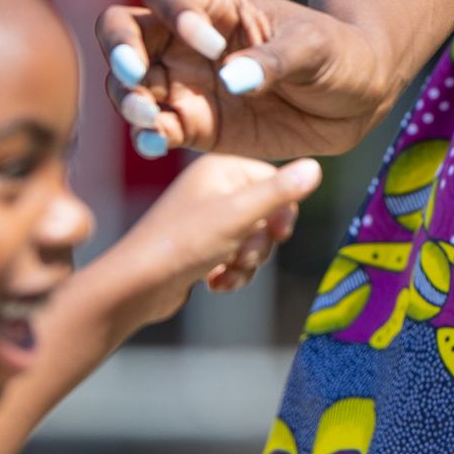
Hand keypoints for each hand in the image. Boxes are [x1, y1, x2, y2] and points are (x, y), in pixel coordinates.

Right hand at [100, 0, 390, 163]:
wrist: (358, 99)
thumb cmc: (338, 54)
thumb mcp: (314, 47)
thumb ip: (273, 61)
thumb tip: (231, 80)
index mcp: (216, 7)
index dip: (172, 12)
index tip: (211, 44)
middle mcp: (188, 43)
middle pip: (124, 33)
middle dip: (120, 51)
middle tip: (138, 77)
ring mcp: (187, 85)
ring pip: (129, 85)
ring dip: (127, 99)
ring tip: (149, 116)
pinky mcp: (196, 126)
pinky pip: (155, 130)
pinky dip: (147, 136)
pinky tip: (157, 142)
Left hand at [114, 153, 323, 323]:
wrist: (136, 287)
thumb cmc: (184, 243)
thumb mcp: (238, 216)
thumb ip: (279, 193)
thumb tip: (317, 167)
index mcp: (222, 169)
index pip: (276, 181)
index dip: (282, 212)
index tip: (278, 234)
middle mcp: (214, 189)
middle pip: (267, 215)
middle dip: (260, 245)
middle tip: (240, 255)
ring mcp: (207, 220)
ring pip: (254, 241)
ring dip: (246, 264)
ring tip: (224, 274)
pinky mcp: (201, 248)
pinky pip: (235, 258)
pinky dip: (231, 273)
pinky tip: (214, 284)